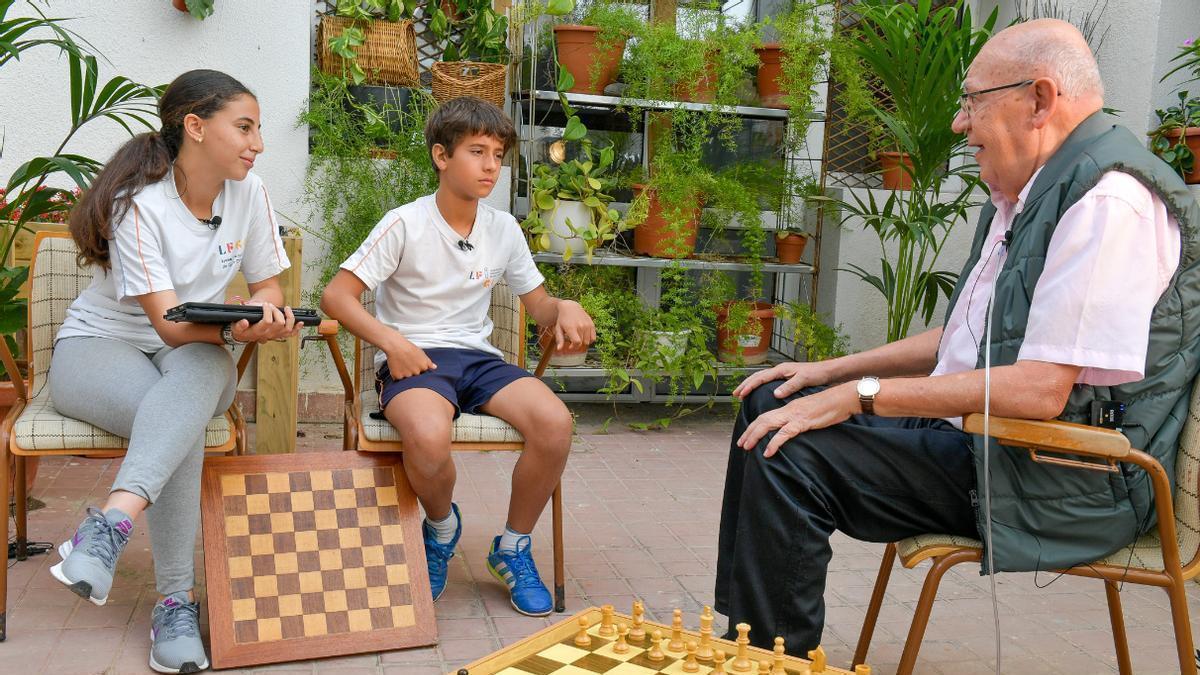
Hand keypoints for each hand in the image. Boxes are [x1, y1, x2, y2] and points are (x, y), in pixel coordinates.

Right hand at [231, 302, 302, 343]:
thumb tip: (244, 321)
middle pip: (279, 323)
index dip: (268, 311)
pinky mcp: (280, 335)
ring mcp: (275, 336)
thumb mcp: (235, 326)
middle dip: (277, 311)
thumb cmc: (241, 328)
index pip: (267, 322)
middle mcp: (268, 335)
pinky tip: (300, 322)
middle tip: (271, 305)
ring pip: (287, 329)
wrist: (245, 334)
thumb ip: (239, 325)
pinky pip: (291, 334)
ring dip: (289, 317)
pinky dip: (297, 328)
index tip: (265, 304)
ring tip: (286, 309)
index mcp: (258, 332)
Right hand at [384, 336, 435, 378]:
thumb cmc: (408, 347)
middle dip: (412, 372)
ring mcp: (407, 375)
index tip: (415, 365)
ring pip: (407, 379)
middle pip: (415, 377)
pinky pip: (398, 379)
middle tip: (407, 363)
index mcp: (423, 366)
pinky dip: (397, 375)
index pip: (424, 374)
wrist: (395, 345)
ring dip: (405, 374)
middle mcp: (416, 372)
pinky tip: (397, 367)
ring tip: (402, 364)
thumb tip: (434, 367)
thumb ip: (428, 362)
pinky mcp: (398, 376)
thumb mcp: (421, 353)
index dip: (419, 370)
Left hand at [551, 300, 595, 349]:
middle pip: (582, 343)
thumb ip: (559, 339)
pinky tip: (584, 337)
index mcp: (571, 328)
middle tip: (572, 341)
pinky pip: (593, 338)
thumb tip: (559, 349)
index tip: (570, 346)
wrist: (570, 307)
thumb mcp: (558, 328)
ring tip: (577, 338)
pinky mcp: (592, 324)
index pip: (577, 342)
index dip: (573, 347)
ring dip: (582, 342)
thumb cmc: (562, 319)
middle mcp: (581, 326)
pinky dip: (589, 340)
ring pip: (588, 341)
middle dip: (576, 345)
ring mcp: (587, 325)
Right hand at [732, 361, 829, 399]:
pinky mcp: (787, 378)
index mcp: (781, 369)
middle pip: (757, 376)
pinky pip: (768, 382)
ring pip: (761, 378)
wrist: (828, 371)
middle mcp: (780, 370)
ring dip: (751, 385)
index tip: (740, 394)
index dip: (749, 386)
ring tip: (742, 394)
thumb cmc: (817, 374)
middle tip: (735, 394)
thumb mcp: (804, 380)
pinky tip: (758, 393)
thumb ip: (790, 387)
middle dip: (745, 385)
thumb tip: (775, 394)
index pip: (760, 377)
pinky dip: (759, 386)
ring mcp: (783, 374)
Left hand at [737, 382, 857, 456]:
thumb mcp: (811, 413)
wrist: (844, 398)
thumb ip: (800, 420)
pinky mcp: (803, 422)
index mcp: (789, 408)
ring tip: (746, 447)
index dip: (754, 426)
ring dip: (755, 436)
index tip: (746, 436)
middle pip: (762, 419)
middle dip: (749, 432)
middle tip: (740, 444)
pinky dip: (774, 443)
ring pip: (768, 425)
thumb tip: (793, 429)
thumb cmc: (831, 407)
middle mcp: (788, 410)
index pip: (766, 416)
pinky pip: (785, 433)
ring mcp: (795, 415)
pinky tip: (768, 452)